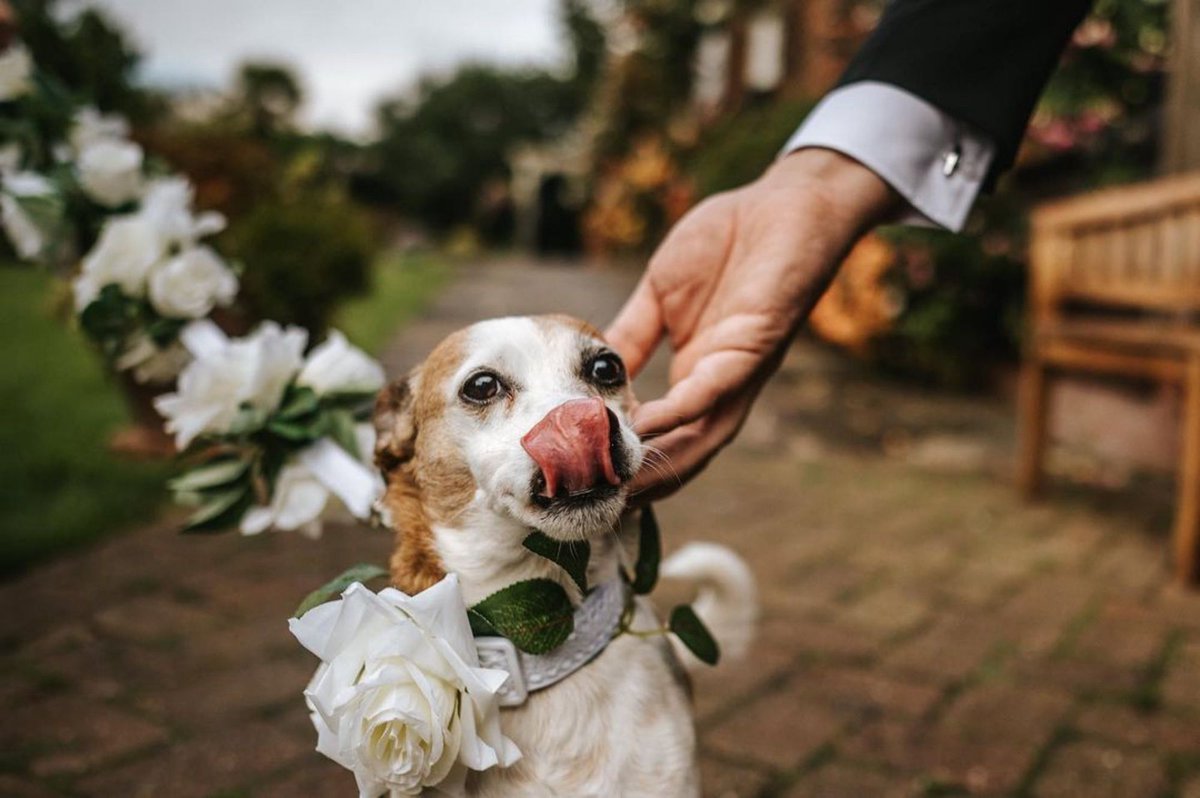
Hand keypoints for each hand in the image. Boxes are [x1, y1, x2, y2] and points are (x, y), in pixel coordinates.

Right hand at [606, 149, 896, 499]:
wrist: (784, 205)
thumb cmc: (726, 243)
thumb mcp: (659, 295)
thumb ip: (630, 335)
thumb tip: (586, 373)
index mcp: (696, 376)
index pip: (660, 434)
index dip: (627, 461)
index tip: (580, 480)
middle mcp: (718, 385)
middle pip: (683, 454)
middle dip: (644, 485)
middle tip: (596, 507)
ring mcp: (737, 372)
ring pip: (701, 438)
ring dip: (662, 465)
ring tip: (619, 486)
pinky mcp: (754, 348)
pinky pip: (713, 391)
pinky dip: (679, 412)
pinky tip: (646, 425)